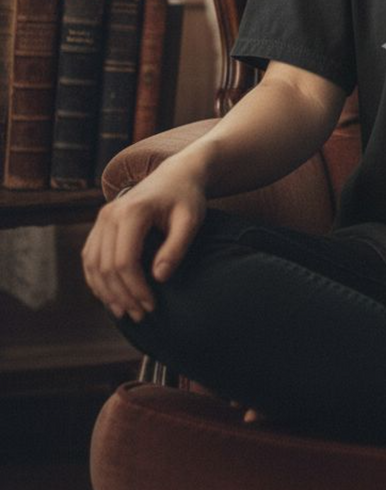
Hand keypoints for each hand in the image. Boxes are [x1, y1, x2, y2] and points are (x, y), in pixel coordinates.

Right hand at [81, 158, 206, 322]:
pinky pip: (90, 257)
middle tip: (141, 315)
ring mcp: (102, 218)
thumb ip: (176, 248)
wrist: (177, 174)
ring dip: (106, 292)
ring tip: (125, 312)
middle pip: (106, 267)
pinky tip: (111, 296)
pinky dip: (97, 279)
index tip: (152, 305)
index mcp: (133, 212)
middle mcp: (110, 214)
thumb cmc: (187, 197)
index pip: (125, 261)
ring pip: (93, 264)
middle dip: (122, 295)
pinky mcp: (101, 224)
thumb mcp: (191, 220)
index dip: (135, 289)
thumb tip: (159, 278)